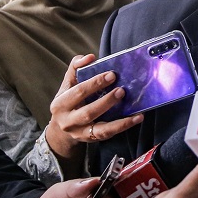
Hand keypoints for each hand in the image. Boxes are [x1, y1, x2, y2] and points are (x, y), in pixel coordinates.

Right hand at [45, 54, 143, 176]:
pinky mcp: (91, 140)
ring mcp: (80, 133)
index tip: (111, 75)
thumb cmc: (68, 100)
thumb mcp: (68, 84)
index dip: (94, 83)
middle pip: (89, 112)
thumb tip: (90, 57)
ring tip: (136, 113)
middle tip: (122, 90)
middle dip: (107, 101)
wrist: (61, 129)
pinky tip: (137, 119)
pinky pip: (109, 135)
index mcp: (61, 103)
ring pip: (101, 129)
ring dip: (120, 121)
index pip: (78, 92)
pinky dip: (123, 127)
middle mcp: (68, 121)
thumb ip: (76, 67)